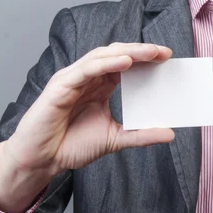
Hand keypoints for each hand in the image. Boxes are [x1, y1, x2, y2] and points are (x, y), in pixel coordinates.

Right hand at [0, 43, 174, 212]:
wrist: (42, 160)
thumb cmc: (71, 146)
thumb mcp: (115, 139)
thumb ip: (141, 135)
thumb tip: (170, 133)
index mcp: (99, 86)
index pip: (125, 65)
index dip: (145, 59)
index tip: (168, 59)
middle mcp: (87, 78)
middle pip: (117, 55)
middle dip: (141, 51)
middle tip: (164, 52)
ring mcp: (73, 79)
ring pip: (103, 57)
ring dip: (128, 52)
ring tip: (151, 53)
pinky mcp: (60, 86)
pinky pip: (86, 69)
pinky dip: (106, 63)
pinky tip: (125, 62)